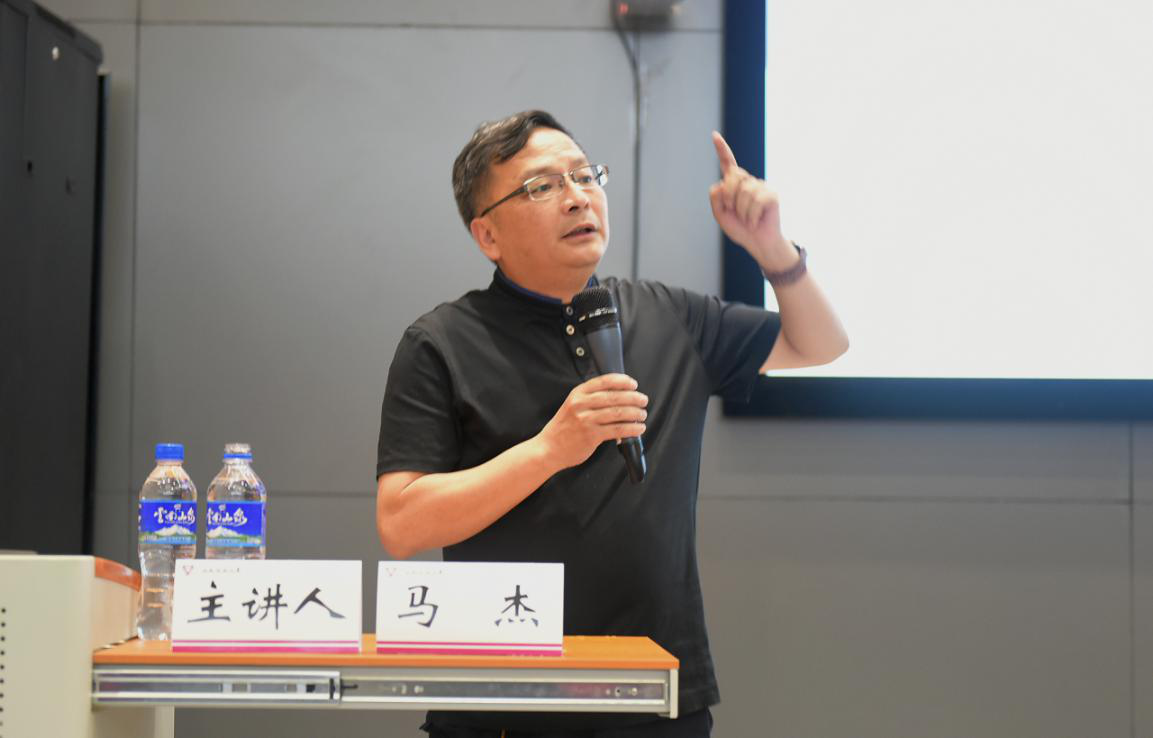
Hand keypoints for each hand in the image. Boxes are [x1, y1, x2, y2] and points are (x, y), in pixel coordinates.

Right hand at [536, 374, 647, 470]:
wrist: (549, 448)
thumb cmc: (564, 428)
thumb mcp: (572, 406)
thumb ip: (591, 399)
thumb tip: (619, 396)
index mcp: (578, 394)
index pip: (604, 381)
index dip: (622, 381)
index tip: (633, 384)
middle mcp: (581, 404)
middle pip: (614, 397)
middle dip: (633, 398)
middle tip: (643, 400)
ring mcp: (586, 420)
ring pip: (618, 413)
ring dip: (635, 413)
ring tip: (642, 415)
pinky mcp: (591, 435)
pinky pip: (617, 429)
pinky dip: (631, 429)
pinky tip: (638, 429)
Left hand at [709, 132, 794, 270]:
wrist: (758, 243)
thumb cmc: (740, 229)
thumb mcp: (720, 215)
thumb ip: (716, 198)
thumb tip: (724, 182)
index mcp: (735, 185)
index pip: (728, 164)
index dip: (722, 150)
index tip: (715, 136)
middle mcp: (749, 182)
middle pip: (733, 177)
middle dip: (729, 196)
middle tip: (734, 212)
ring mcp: (761, 187)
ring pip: (744, 191)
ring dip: (741, 211)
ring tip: (747, 219)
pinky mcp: (772, 195)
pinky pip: (756, 200)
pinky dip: (751, 215)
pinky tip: (755, 221)